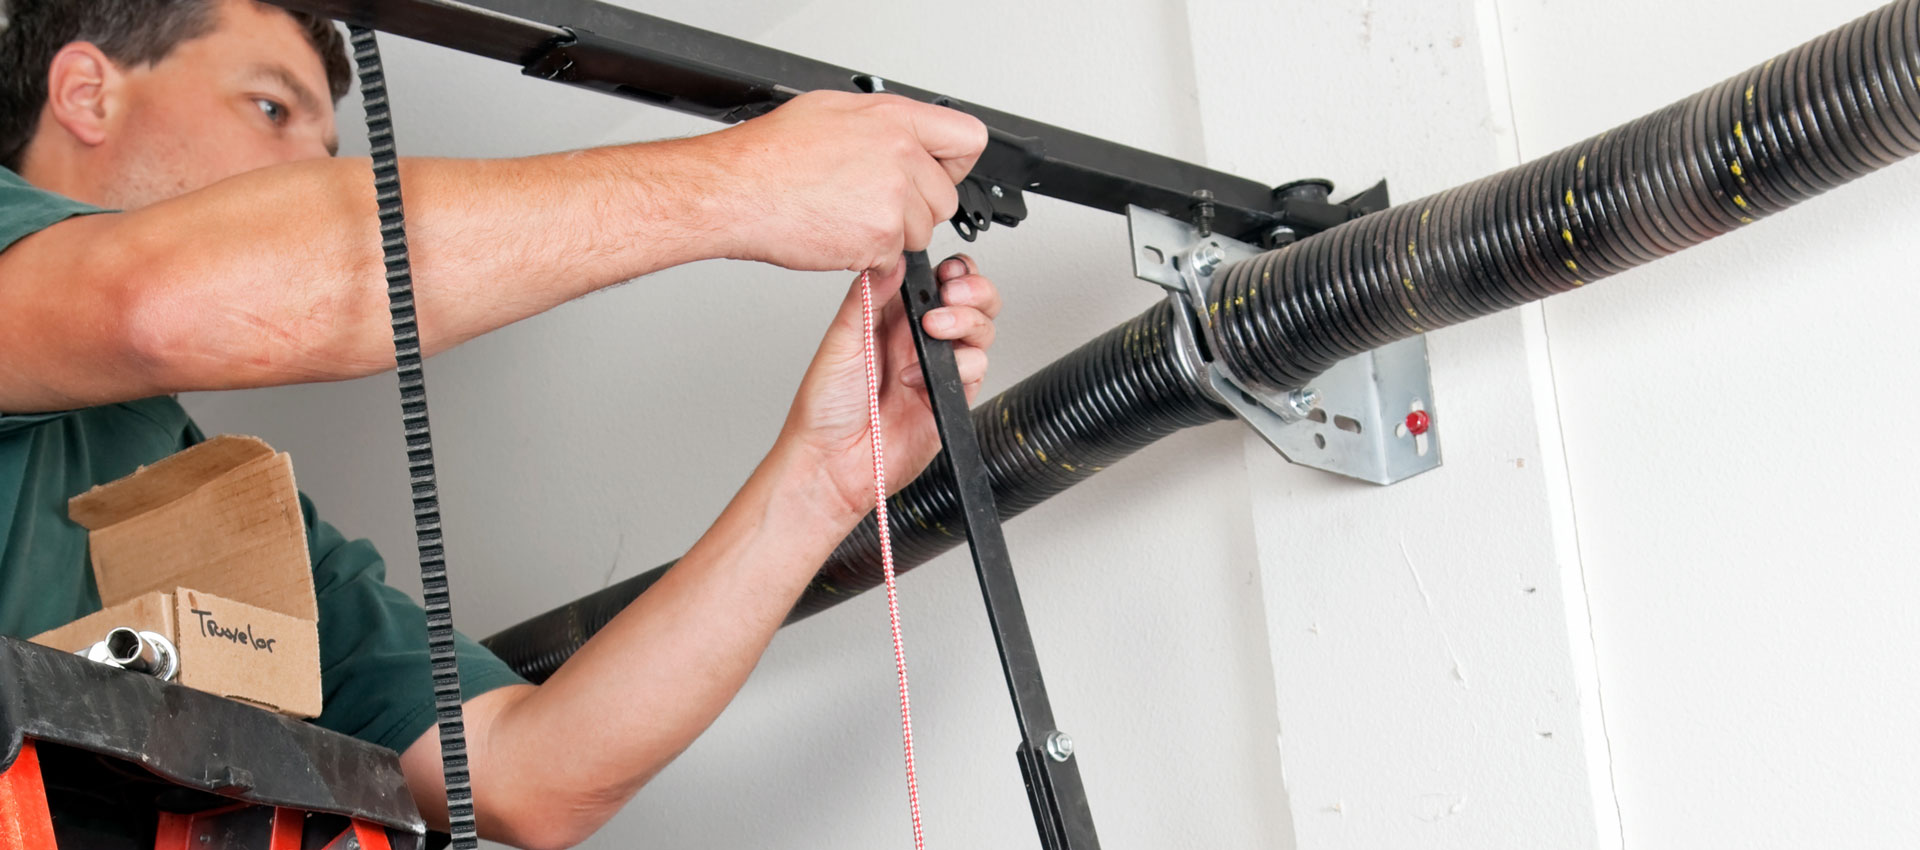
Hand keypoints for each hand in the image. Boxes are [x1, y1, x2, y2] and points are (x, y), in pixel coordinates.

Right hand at [705, 91, 987, 274]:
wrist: (735, 191)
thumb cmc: (768, 154)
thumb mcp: (831, 110)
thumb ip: (881, 123)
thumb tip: (902, 134)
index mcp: (894, 119)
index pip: (967, 140)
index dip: (952, 163)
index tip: (938, 173)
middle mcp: (900, 155)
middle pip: (945, 198)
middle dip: (917, 208)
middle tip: (874, 203)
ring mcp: (893, 199)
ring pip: (921, 233)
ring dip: (892, 235)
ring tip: (847, 216)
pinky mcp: (880, 239)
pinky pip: (893, 258)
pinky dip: (869, 256)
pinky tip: (838, 232)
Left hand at [777, 254, 1000, 520]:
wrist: (832, 463)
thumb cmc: (824, 409)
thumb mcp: (840, 341)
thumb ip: (868, 299)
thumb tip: (892, 261)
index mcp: (890, 319)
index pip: (935, 282)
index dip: (951, 271)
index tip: (945, 271)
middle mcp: (918, 340)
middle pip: (970, 302)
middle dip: (973, 290)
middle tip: (952, 294)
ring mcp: (936, 369)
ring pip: (981, 331)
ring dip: (966, 321)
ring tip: (935, 329)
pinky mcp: (949, 398)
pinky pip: (976, 370)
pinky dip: (960, 366)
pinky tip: (921, 377)